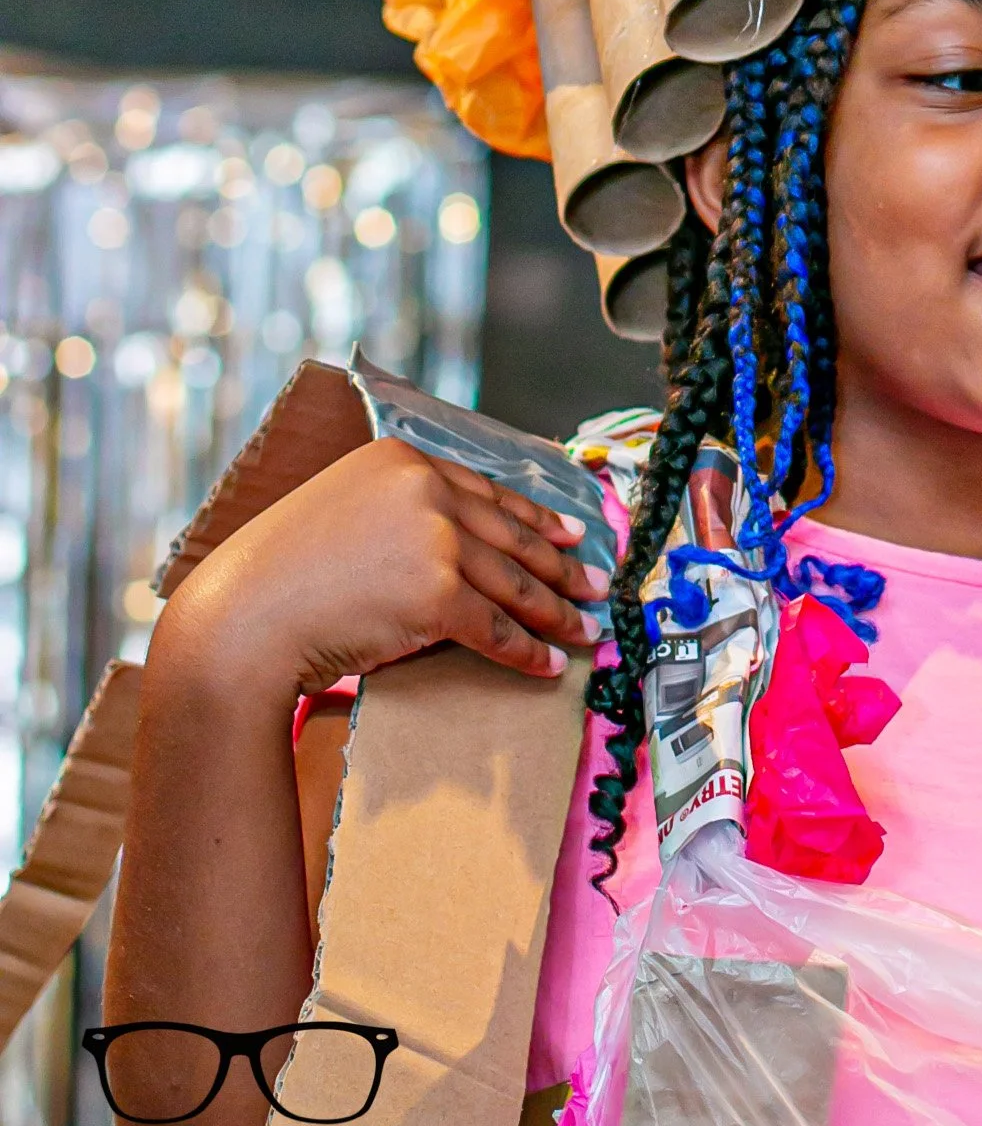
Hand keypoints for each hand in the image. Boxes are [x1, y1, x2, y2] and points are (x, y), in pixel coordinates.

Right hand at [152, 437, 610, 706]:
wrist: (243, 620)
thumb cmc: (282, 577)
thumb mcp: (344, 513)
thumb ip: (400, 514)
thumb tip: (457, 542)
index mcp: (403, 460)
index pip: (487, 492)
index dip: (536, 517)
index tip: (570, 532)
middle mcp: (425, 489)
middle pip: (510, 535)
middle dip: (560, 565)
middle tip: (594, 585)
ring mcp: (433, 540)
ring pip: (512, 582)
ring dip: (555, 611)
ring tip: (583, 629)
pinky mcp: (435, 594)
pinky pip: (495, 628)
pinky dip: (527, 651)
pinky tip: (547, 666)